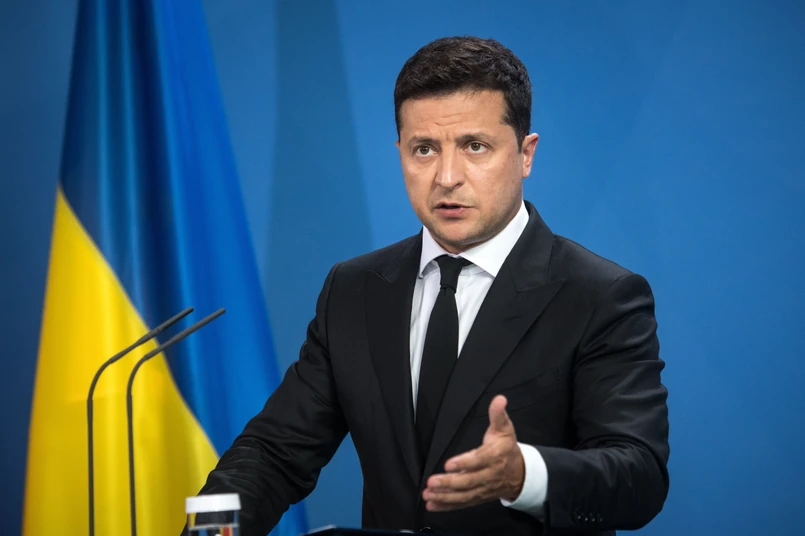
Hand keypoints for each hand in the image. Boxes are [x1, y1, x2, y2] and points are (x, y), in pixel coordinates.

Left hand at [422, 395, 524, 511]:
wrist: (520, 473)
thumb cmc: (507, 448)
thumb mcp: (505, 429)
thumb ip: (498, 415)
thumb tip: (499, 399)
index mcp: (495, 456)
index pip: (478, 460)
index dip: (464, 463)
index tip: (449, 464)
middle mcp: (489, 475)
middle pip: (469, 481)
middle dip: (449, 483)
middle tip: (432, 481)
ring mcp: (483, 488)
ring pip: (464, 495)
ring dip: (445, 496)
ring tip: (428, 494)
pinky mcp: (477, 497)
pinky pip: (462, 504)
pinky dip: (447, 506)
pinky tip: (432, 505)